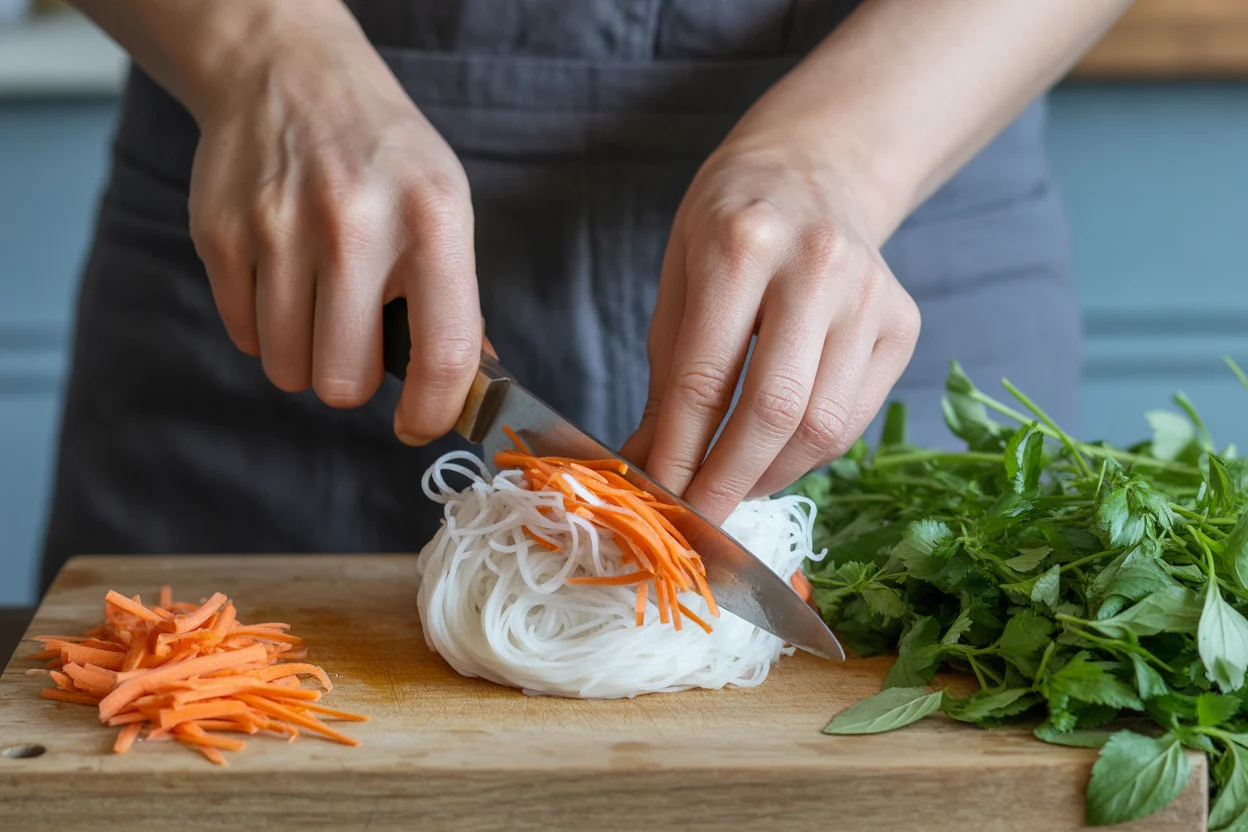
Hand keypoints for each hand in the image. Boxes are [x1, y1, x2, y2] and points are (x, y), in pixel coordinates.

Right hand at [187, 25, 479, 444]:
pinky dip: (265, 327)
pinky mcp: (222, 235)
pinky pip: (243, 335)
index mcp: (431, 224)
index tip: (418, 423)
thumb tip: (459, 388)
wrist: (287, 74)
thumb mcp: (444, 205)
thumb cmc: (382, 155)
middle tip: (358, 344)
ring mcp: (280, 230)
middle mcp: (356, 227)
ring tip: (320, 302)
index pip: (442, 354)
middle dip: (352, 379)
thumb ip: (454, 298)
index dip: (433, 412)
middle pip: (342, 380)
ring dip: (306, 355)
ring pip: (287, 367)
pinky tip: (283, 279)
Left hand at [622, 141, 920, 523]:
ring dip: (770, 476)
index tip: (658, 496)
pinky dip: (809, 454)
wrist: (818, 168)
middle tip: (698, 517)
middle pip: (774, 410)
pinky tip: (775, 454)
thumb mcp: (679, 275)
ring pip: (823, 426)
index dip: (679, 451)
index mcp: (742, 243)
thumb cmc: (732, 222)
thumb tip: (647, 460)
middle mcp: (816, 266)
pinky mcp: (902, 324)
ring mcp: (870, 296)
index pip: (705, 377)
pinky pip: (854, 417)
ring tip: (733, 485)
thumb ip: (667, 371)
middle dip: (728, 481)